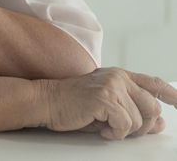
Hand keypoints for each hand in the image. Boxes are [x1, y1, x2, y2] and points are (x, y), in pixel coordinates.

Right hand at [41, 67, 176, 139]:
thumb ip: (134, 113)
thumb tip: (160, 124)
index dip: (171, 94)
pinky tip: (100, 127)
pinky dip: (114, 133)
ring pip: (139, 120)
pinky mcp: (104, 98)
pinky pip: (125, 125)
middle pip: (152, 108)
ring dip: (124, 131)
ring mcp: (112, 86)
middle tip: (121, 129)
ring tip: (104, 126)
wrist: (46, 101)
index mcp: (120, 75)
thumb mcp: (108, 109)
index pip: (153, 82)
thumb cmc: (73, 105)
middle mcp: (118, 77)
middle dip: (142, 126)